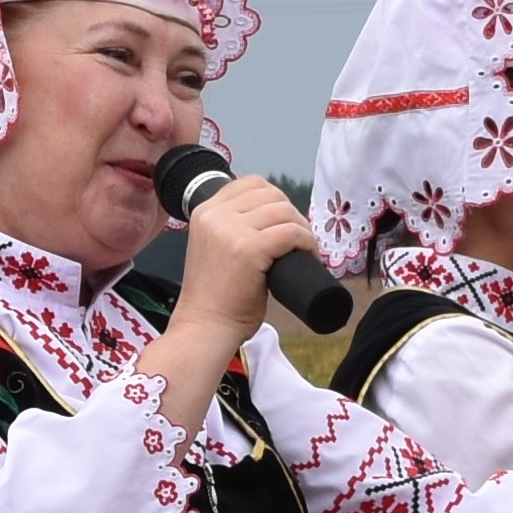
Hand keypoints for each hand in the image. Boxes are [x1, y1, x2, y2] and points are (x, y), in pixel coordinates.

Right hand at [128, 173, 306, 430]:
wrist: (205, 328)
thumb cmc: (214, 297)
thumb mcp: (214, 248)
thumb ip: (230, 227)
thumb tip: (272, 213)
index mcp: (203, 211)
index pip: (251, 184)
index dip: (274, 199)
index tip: (281, 222)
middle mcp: (214, 215)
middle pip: (271, 195)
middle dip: (291, 214)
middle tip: (296, 241)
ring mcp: (231, 231)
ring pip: (284, 212)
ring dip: (302, 229)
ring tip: (303, 251)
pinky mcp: (250, 248)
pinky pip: (291, 233)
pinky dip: (307, 242)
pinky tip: (308, 256)